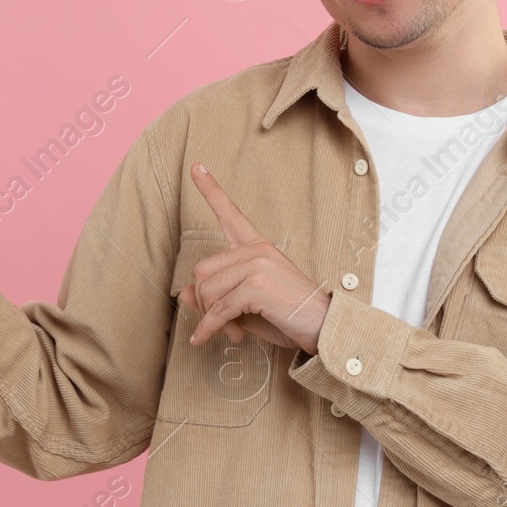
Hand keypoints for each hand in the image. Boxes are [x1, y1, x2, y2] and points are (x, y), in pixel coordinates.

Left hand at [177, 162, 329, 354]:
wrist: (324, 327)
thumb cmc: (286, 315)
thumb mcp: (244, 305)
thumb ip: (214, 297)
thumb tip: (183, 294)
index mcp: (256, 247)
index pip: (230, 214)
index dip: (211, 190)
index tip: (196, 167)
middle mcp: (256, 250)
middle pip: (202, 271)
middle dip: (205, 302)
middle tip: (222, 323)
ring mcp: (257, 265)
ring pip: (207, 291)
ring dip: (212, 319)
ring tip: (233, 332)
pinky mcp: (256, 286)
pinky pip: (219, 310)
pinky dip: (209, 328)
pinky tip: (204, 339)